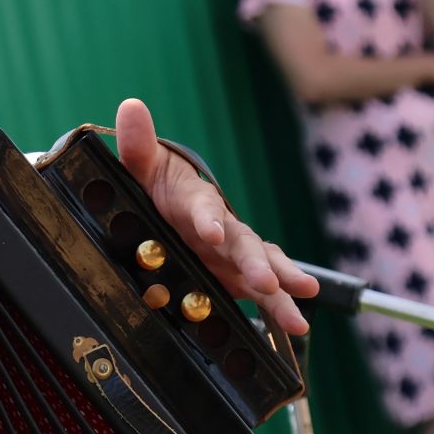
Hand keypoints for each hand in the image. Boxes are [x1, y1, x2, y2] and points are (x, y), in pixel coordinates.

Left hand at [114, 98, 319, 333]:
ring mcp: (232, 254)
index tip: (211, 231)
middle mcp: (222, 228)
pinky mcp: (235, 277)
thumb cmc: (155, 186)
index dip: (208, 218)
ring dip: (281, 286)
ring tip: (302, 305)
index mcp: (196, 201)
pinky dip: (279, 308)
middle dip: (255, 262)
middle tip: (267, 281)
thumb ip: (137, 145)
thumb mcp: (142, 167)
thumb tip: (131, 106)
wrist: (164, 207)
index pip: (203, 206)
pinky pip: (262, 293)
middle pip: (242, 243)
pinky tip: (297, 327)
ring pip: (262, 266)